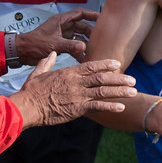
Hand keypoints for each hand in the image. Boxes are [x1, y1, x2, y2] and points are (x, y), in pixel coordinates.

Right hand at [10, 58, 135, 127]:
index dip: (106, 64)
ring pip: (104, 91)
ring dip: (120, 91)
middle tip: (133, 79)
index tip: (117, 64)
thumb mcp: (37, 72)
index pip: (91, 66)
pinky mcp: (78, 108)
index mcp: (68, 72)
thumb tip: (52, 53)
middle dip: (120, 78)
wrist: (28, 106)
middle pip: (102, 78)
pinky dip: (111, 106)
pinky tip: (121, 107)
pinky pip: (98, 107)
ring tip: (133, 92)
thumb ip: (47, 62)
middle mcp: (76, 82)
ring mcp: (78, 95)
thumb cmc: (31, 91)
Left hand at [14, 8, 98, 64]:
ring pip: (78, 37)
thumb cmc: (34, 43)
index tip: (102, 18)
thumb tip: (84, 47)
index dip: (91, 14)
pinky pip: (73, 46)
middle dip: (91, 33)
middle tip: (100, 40)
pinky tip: (84, 59)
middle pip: (82, 26)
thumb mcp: (53, 44)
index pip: (80, 13)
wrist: (23, 51)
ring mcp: (62, 35)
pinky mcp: (60, 44)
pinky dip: (78, 51)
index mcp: (61, 20)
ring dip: (85, 44)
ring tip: (94, 50)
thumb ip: (69, 46)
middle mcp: (63, 26)